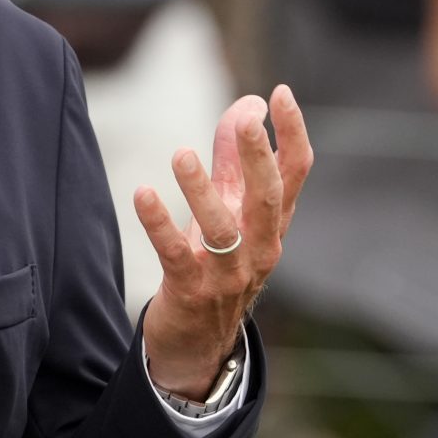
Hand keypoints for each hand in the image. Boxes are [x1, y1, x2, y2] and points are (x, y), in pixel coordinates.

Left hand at [136, 86, 312, 397]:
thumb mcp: (230, 210)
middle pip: (268, 199)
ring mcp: (229, 273)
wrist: (198, 344)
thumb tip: (248, 104)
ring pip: (223, 230)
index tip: (281, 93)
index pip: (295, 173)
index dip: (292, 133)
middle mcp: (260, 247)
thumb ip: (235, 158)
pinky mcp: (192, 290)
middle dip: (259, 159)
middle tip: (248, 122)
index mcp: (273, 223)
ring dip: (202, 192)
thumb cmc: (217, 265)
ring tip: (180, 155)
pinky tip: (142, 194)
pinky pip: (176, 255)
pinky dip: (159, 224)